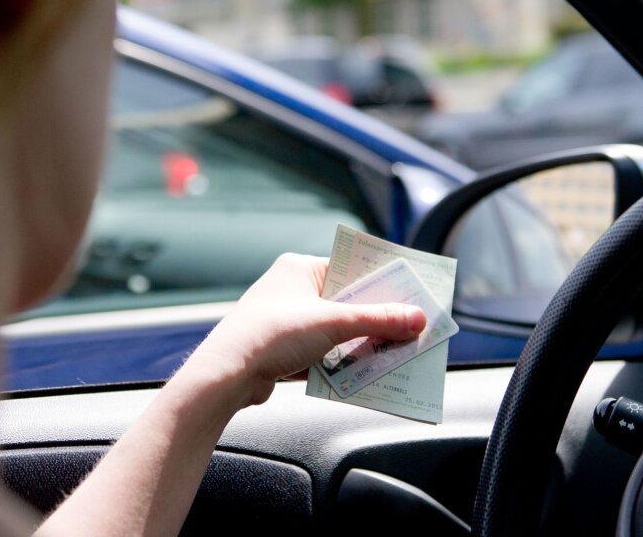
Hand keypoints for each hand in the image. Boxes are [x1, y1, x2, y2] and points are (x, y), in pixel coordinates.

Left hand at [183, 253, 426, 406]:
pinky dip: (341, 362)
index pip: (350, 268)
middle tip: (410, 328)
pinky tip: (364, 373)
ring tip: (393, 353)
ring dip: (360, 343)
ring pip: (336, 330)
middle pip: (347, 302)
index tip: (411, 294)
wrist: (228, 374)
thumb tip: (415, 318)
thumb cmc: (271, 334)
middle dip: (376, 318)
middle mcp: (292, 289)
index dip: (382, 282)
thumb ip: (377, 320)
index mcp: (300, 268)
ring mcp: (287, 321)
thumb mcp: (333, 323)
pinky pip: (323, 353)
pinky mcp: (284, 350)